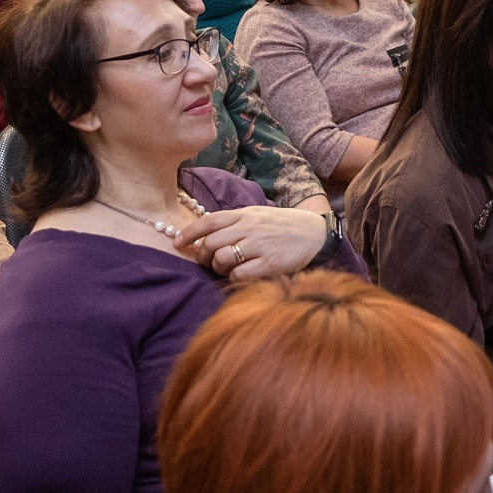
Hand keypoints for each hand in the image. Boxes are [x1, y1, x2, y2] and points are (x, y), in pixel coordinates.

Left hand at [177, 205, 328, 280]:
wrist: (315, 233)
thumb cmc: (282, 226)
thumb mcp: (258, 215)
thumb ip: (235, 222)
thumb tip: (206, 234)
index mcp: (245, 214)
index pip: (209, 221)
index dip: (189, 233)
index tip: (177, 243)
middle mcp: (250, 228)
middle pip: (211, 243)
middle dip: (203, 257)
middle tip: (207, 263)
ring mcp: (260, 246)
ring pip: (222, 259)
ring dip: (218, 268)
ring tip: (225, 269)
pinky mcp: (270, 264)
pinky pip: (240, 274)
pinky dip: (234, 278)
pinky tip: (240, 276)